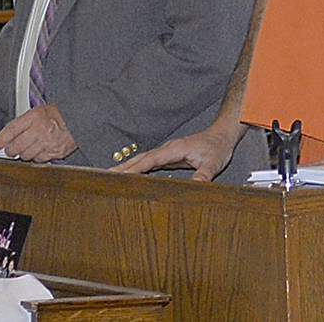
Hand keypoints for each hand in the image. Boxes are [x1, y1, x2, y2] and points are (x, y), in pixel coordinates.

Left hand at [0, 104, 77, 161]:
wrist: (79, 119)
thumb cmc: (58, 115)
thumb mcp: (39, 111)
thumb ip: (23, 122)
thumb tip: (7, 135)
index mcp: (35, 116)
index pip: (11, 130)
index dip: (1, 139)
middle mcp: (41, 129)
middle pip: (16, 146)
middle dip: (10, 150)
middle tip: (10, 150)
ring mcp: (48, 142)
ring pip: (26, 156)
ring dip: (24, 154)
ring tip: (27, 148)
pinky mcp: (56, 152)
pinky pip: (39, 160)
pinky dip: (37, 157)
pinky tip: (39, 150)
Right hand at [111, 119, 242, 179]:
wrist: (221, 136)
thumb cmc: (217, 147)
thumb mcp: (214, 163)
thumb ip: (203, 175)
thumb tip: (195, 187)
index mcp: (174, 149)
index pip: (149, 160)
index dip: (134, 168)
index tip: (118, 175)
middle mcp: (167, 150)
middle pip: (140, 159)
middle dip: (122, 168)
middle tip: (102, 177)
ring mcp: (167, 153)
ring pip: (142, 160)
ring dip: (126, 168)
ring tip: (109, 178)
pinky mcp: (168, 157)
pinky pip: (148, 163)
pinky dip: (136, 169)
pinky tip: (129, 177)